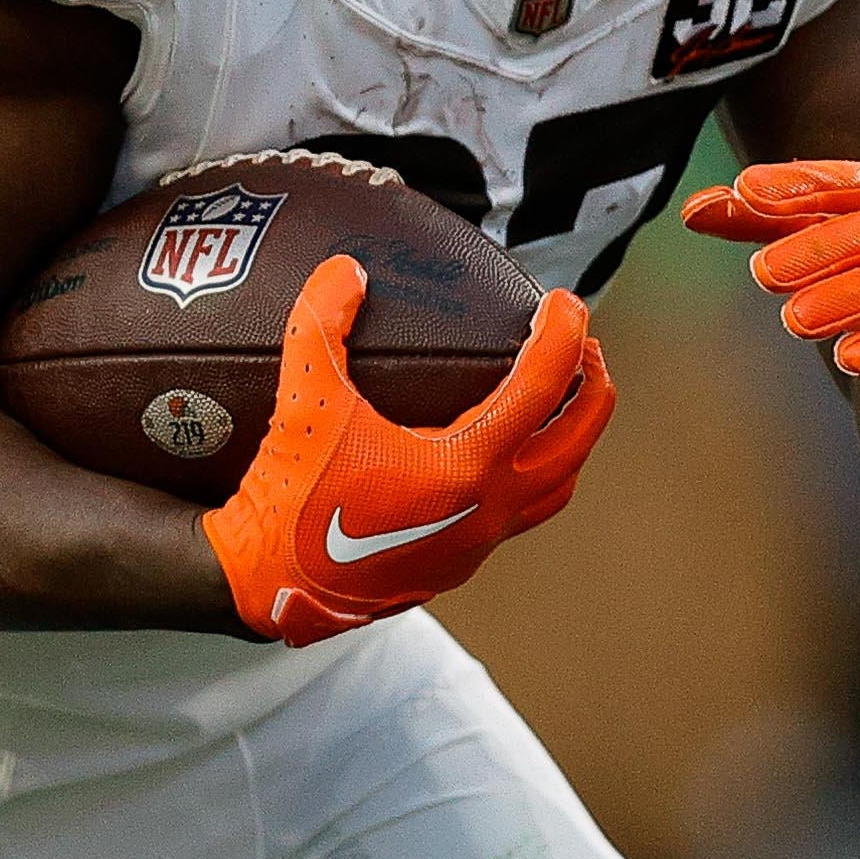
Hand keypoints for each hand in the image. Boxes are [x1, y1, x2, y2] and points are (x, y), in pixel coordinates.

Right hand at [199, 256, 611, 644]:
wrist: (266, 587)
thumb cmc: (289, 499)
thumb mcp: (304, 402)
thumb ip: (322, 324)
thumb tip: (344, 271)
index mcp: (466, 467)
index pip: (544, 387)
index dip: (562, 334)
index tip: (564, 302)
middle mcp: (487, 510)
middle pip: (577, 441)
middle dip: (593, 385)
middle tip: (583, 344)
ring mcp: (476, 544)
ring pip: (556, 487)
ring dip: (571, 438)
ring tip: (562, 399)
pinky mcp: (455, 563)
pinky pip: (517, 513)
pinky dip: (530, 474)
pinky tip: (500, 452)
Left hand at [682, 158, 859, 406]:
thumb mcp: (825, 243)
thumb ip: (764, 222)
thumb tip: (692, 209)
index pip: (845, 182)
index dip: (795, 185)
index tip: (744, 190)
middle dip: (815, 249)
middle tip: (761, 272)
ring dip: (848, 296)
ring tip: (794, 320)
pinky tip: (852, 358)